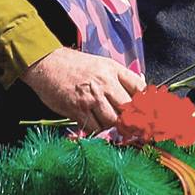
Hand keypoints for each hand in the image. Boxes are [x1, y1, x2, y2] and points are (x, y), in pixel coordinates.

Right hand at [21, 47, 144, 133]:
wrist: (46, 64)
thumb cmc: (74, 66)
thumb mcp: (101, 65)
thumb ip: (119, 79)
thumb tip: (139, 93)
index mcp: (113, 70)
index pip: (140, 88)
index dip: (146, 104)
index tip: (148, 113)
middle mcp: (105, 83)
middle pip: (128, 108)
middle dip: (132, 120)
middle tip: (132, 127)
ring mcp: (91, 98)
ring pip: (112, 121)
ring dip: (113, 126)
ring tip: (110, 124)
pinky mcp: (77, 110)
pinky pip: (95, 127)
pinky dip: (97, 130)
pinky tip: (95, 125)